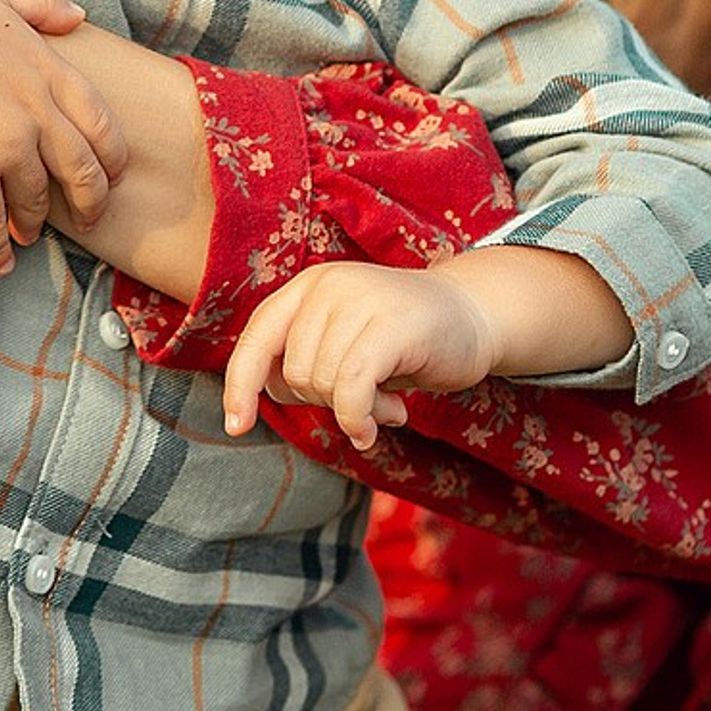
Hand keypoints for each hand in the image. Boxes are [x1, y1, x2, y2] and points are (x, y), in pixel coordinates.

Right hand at [0, 0, 130, 272]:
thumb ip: (41, 1)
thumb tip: (78, 15)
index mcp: (50, 74)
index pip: (100, 122)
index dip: (111, 153)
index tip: (115, 172)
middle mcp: (39, 116)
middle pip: (80, 170)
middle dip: (90, 200)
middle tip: (90, 218)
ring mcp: (8, 151)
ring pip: (36, 200)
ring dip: (36, 222)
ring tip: (30, 233)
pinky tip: (0, 264)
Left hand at [219, 260, 498, 448]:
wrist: (473, 317)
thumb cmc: (401, 341)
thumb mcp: (343, 344)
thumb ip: (305, 364)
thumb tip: (263, 397)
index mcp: (308, 286)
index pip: (256, 339)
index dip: (240, 386)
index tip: (238, 426)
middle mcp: (329, 284)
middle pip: (294, 374)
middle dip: (324, 402)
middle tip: (363, 397)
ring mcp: (361, 299)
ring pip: (323, 384)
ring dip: (352, 412)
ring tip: (384, 402)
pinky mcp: (392, 324)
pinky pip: (352, 388)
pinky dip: (357, 418)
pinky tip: (378, 425)